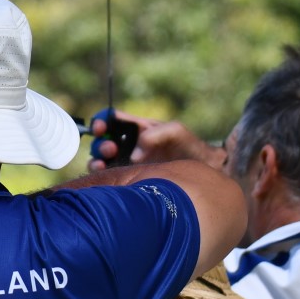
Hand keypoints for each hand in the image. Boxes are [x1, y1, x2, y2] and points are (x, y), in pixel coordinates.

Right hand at [87, 111, 223, 171]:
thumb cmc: (190, 146)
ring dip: (97, 160)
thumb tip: (134, 156)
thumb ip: (155, 134)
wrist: (202, 170)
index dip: (101, 121)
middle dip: (101, 143)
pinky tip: (105, 175)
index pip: (112, 120)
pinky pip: (107, 176)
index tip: (101, 128)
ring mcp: (127, 162)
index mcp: (137, 128)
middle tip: (111, 149)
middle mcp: (129, 144)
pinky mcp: (128, 178)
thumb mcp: (176, 131)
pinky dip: (100, 175)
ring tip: (104, 163)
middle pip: (102, 140)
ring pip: (100, 159)